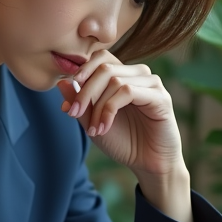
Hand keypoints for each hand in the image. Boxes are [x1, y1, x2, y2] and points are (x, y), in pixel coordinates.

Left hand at [55, 50, 184, 180]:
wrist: (147, 164)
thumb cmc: (123, 141)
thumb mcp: (93, 121)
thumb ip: (79, 102)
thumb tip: (61, 82)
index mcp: (124, 75)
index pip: (101, 57)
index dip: (82, 71)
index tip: (70, 93)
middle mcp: (138, 75)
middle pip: (104, 67)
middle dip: (84, 92)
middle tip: (73, 114)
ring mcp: (151, 83)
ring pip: (114, 80)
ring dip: (98, 107)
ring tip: (93, 129)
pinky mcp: (160, 97)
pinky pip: (127, 92)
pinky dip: (109, 110)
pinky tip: (104, 127)